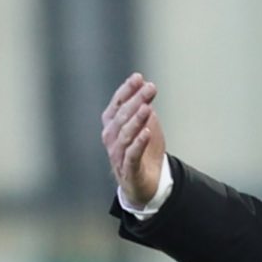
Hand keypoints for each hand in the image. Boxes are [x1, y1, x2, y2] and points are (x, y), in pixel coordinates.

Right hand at [102, 74, 166, 206]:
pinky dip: (138, 143)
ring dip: (136, 120)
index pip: (117, 103)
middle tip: (150, 88)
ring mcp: (118, 154)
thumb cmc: (143, 151)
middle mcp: (111, 137)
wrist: (145, 184)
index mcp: (112, 124)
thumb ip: (144, 107)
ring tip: (147, 108)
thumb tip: (146, 85)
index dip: (126, 90)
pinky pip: (131, 155)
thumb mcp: (146, 125)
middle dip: (136, 100)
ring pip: (125, 134)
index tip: (138, 77)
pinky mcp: (128, 170)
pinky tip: (147, 132)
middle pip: (122, 116)